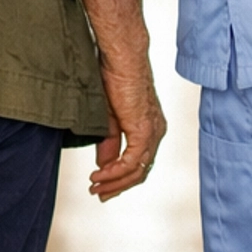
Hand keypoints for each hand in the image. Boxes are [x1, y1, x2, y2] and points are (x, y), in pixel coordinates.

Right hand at [79, 0, 165, 200]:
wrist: (121, 57)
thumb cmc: (114, 76)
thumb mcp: (107, 116)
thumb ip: (108, 141)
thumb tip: (103, 164)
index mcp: (149, 127)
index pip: (139, 163)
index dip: (121, 179)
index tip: (102, 187)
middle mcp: (155, 132)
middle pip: (141, 171)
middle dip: (118, 186)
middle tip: (99, 194)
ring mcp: (152, 132)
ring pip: (138, 170)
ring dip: (114, 182)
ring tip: (95, 186)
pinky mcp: (144, 130)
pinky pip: (132, 161)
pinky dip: (114, 172)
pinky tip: (99, 175)